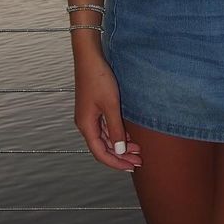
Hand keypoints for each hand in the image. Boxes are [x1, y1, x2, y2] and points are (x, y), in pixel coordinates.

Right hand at [74, 54, 141, 171]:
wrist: (90, 57)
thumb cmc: (99, 78)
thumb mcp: (111, 105)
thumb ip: (115, 129)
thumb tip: (119, 151)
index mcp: (86, 126)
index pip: (100, 153)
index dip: (116, 162)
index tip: (131, 166)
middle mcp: (85, 124)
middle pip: (103, 147)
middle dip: (121, 155)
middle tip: (138, 160)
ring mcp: (89, 116)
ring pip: (105, 137)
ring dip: (120, 145)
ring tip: (137, 150)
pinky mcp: (93, 108)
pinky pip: (105, 127)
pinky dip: (116, 134)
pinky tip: (128, 136)